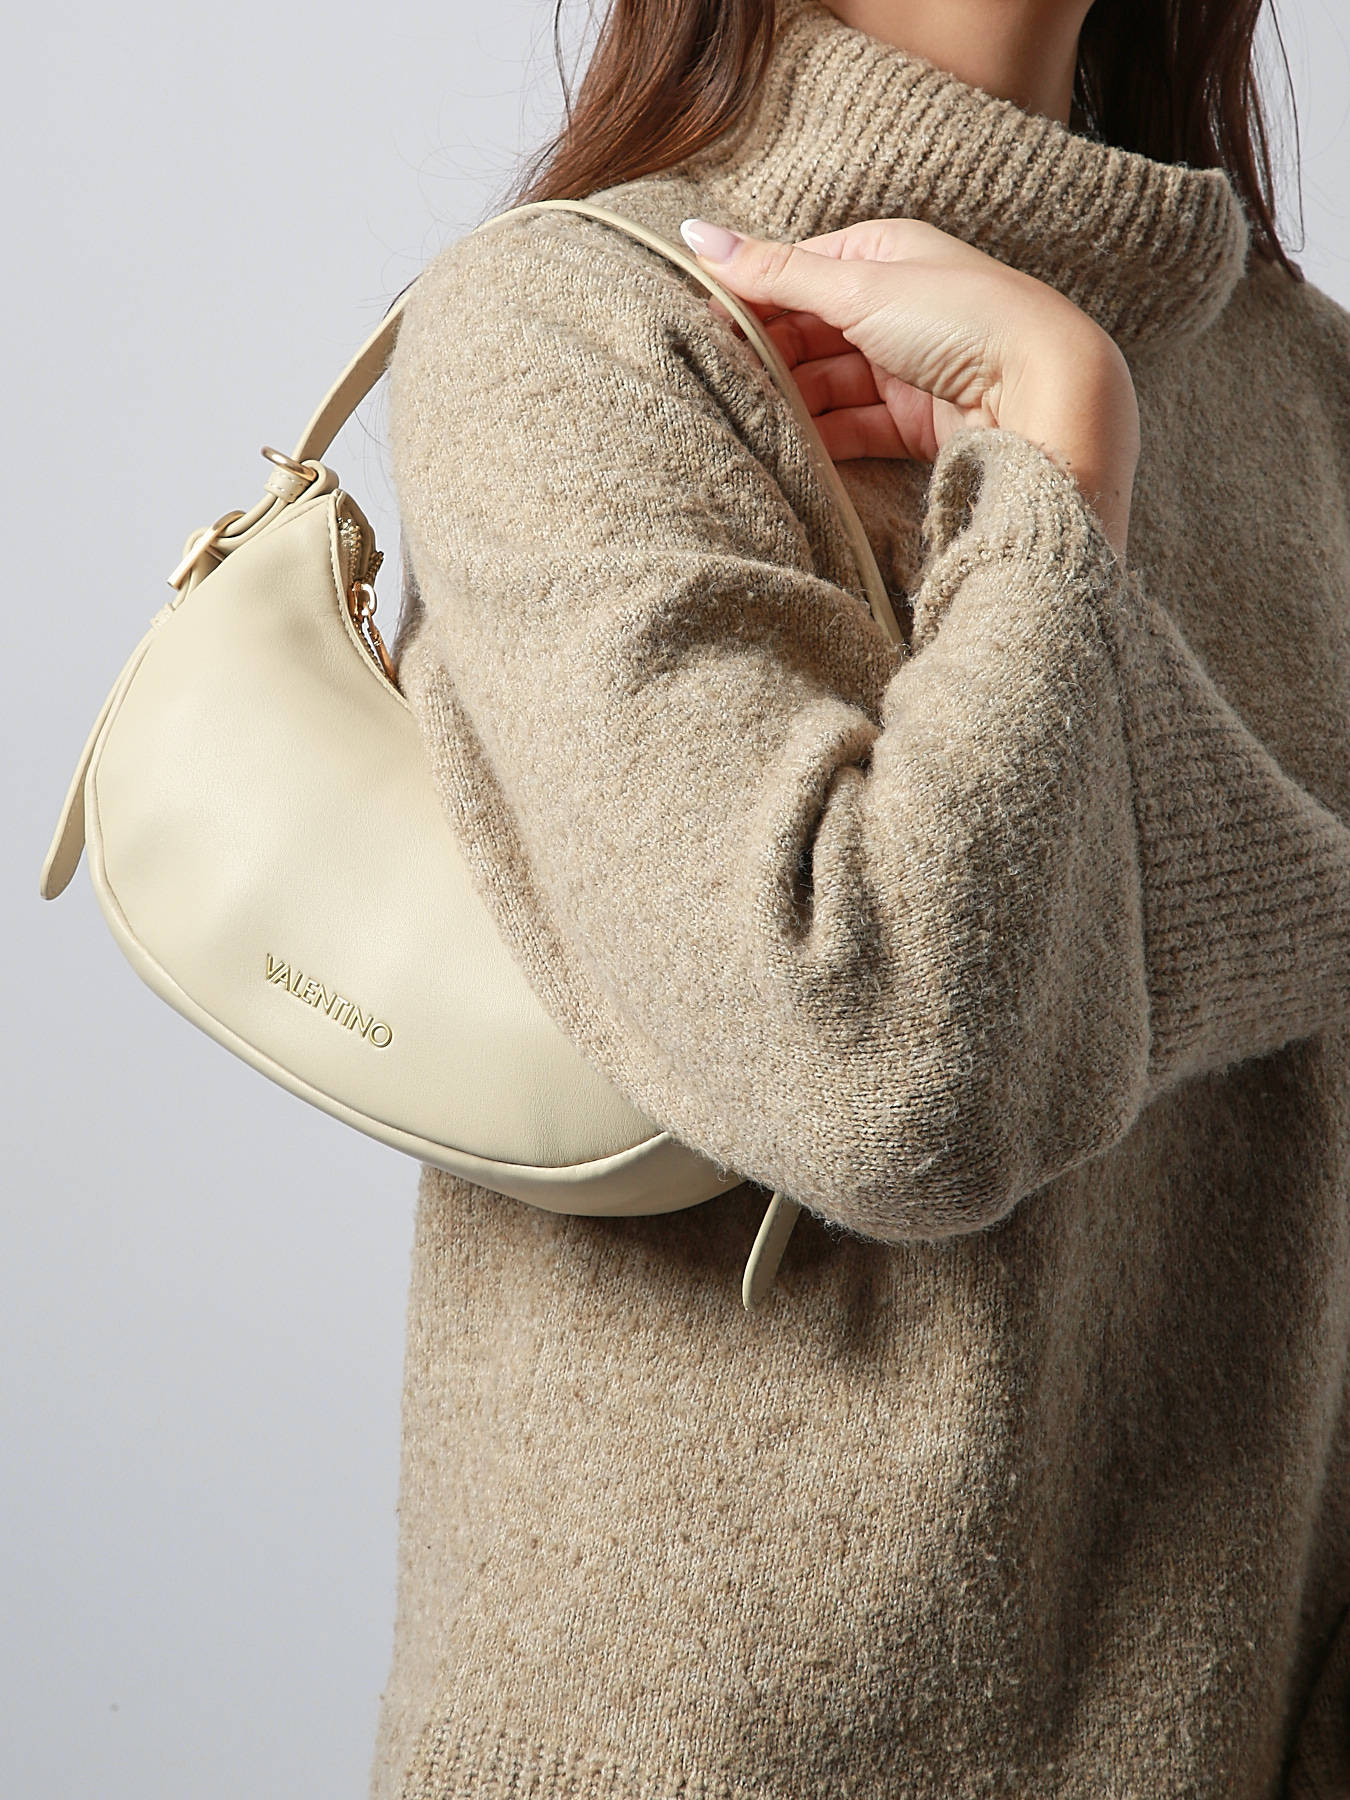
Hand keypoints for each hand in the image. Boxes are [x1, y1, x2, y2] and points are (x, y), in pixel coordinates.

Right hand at [679, 216, 1140, 560]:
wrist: (1044, 393)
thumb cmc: (963, 319)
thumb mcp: (859, 285)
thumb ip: (774, 272)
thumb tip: (695, 234)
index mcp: (885, 253)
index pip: (797, 272)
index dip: (748, 297)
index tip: (700, 325)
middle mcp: (895, 305)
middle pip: (807, 331)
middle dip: (764, 354)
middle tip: (713, 378)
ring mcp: (905, 367)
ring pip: (826, 384)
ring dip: (787, 399)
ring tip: (741, 416)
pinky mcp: (915, 423)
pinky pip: (852, 428)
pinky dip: (820, 437)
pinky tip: (785, 446)